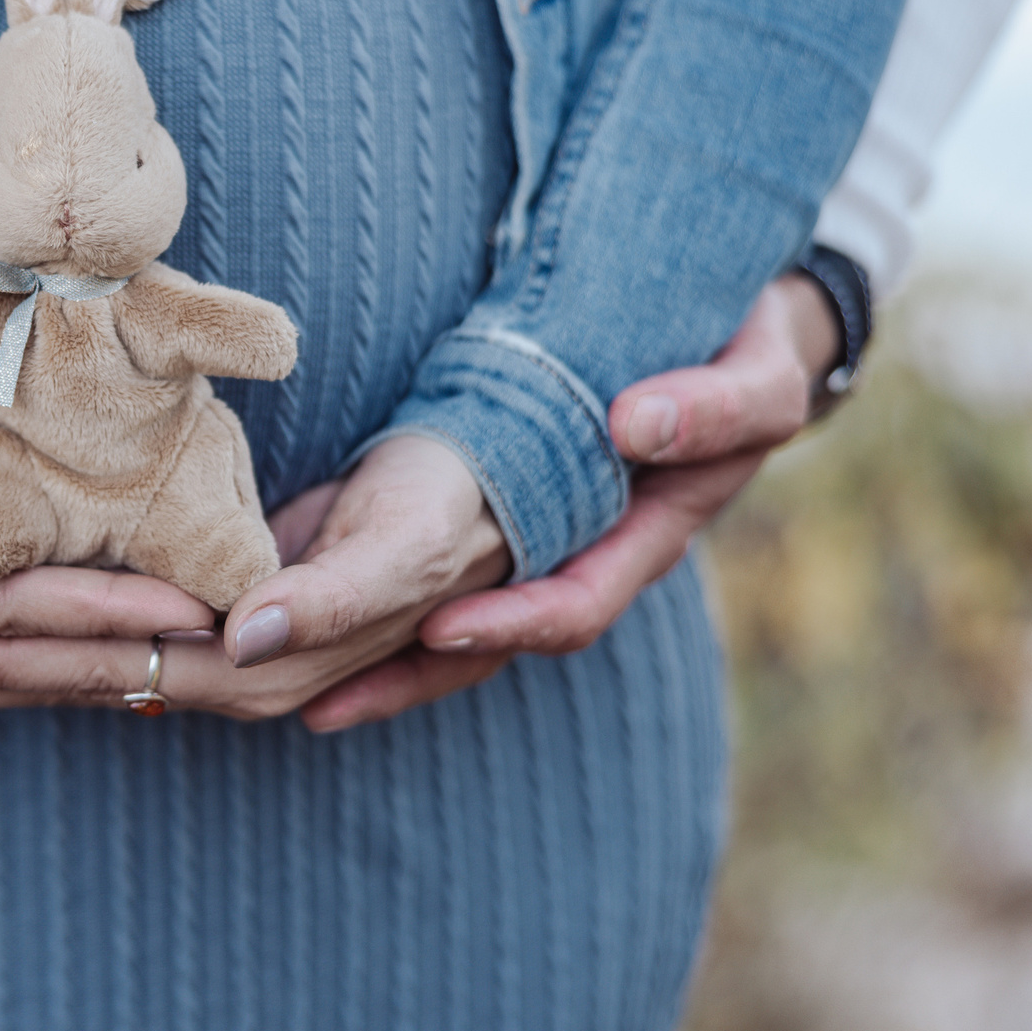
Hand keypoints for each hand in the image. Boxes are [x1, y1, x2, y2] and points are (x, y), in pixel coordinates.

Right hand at [0, 370, 214, 681]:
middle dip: (123, 632)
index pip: (2, 618)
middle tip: (227, 619)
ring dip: (93, 630)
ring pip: (5, 631)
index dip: (99, 609)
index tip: (188, 602)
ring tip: (190, 625)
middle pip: (19, 636)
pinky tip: (100, 608)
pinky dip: (43, 608)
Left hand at [0, 433, 507, 720]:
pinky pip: (110, 638)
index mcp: (258, 666)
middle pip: (71, 680)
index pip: (105, 668)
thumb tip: (239, 639)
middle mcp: (226, 673)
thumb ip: (328, 601)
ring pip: (80, 668)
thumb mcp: (403, 552)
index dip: (11, 662)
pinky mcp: (214, 618)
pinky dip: (38, 638)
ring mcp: (216, 653)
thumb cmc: (451, 513)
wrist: (493, 501)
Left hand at [301, 273, 840, 730]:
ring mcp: (534, 540)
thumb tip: (636, 422)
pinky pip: (422, 567)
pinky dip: (358, 587)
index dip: (508, 625)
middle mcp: (581, 557)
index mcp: (645, 539)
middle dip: (403, 672)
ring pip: (445, 618)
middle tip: (317, 696)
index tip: (440, 629)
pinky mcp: (491, 511)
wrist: (734, 334)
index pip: (573, 606)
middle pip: (482, 642)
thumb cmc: (746, 356)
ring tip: (278, 668)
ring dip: (365, 651)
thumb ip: (709, 410)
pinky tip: (288, 591)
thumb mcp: (752, 381)